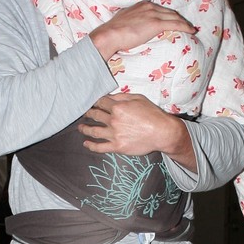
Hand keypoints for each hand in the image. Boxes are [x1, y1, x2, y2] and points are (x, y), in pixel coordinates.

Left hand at [79, 93, 196, 171]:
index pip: (100, 102)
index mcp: (118, 107)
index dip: (94, 102)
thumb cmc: (153, 114)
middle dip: (88, 114)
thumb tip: (110, 96)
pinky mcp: (117, 146)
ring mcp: (114, 134)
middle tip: (84, 114)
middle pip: (95, 115)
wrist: (163, 133)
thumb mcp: (139, 98)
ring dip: (85, 129)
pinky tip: (86, 143)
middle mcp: (113, 120)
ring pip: (94, 131)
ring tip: (80, 128)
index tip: (91, 103)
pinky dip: (91, 145)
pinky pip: (100, 147)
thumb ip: (122, 97)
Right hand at [89, 1, 195, 60]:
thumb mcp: (123, 21)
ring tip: (191, 29)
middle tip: (186, 25)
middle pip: (170, 12)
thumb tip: (131, 27)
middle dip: (179, 18)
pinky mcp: (156, 24)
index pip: (160, 9)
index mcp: (142, 5)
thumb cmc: (113, 32)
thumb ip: (131, 21)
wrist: (109, 35)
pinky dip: (185, 27)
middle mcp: (149, 7)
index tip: (174, 21)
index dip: (169, 15)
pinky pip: (175, 24)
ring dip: (184, 23)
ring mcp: (153, 14)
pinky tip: (191, 31)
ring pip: (174, 17)